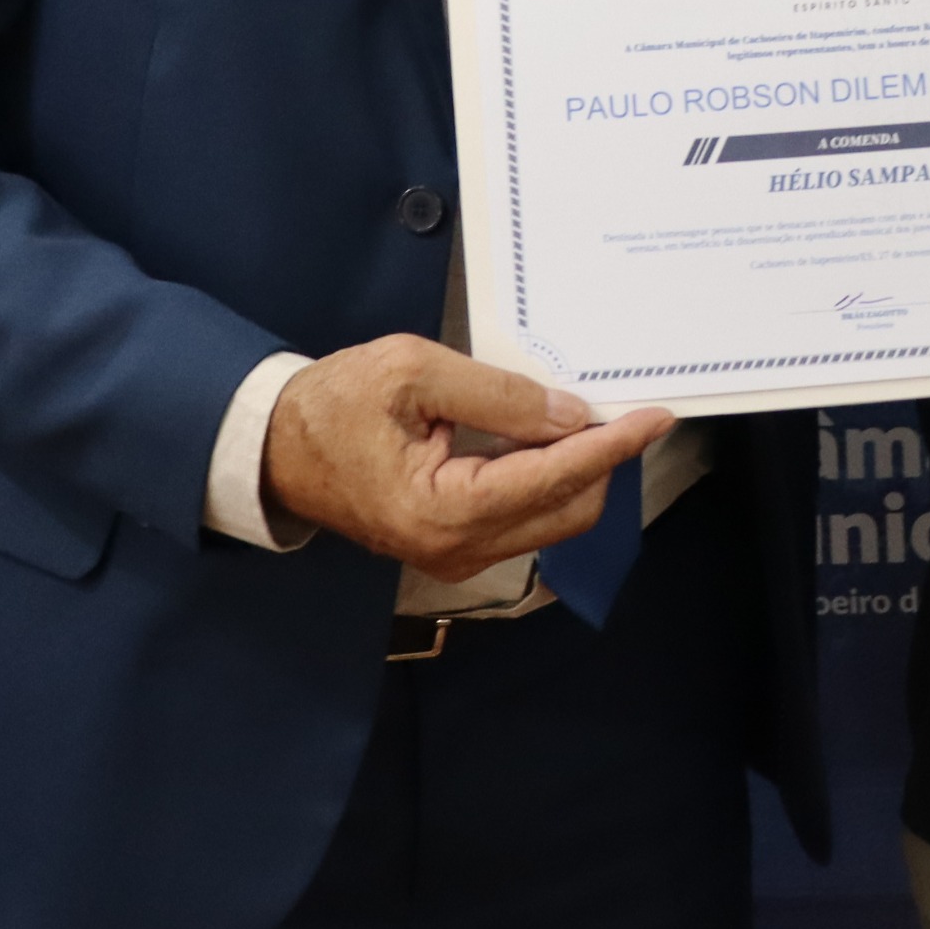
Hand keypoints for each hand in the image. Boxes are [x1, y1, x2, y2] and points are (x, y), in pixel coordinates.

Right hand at [262, 334, 669, 581]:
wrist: (273, 448)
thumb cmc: (332, 405)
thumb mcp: (414, 372)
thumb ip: (499, 395)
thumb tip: (570, 414)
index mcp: (446, 510)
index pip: (557, 477)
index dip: (613, 444)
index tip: (656, 416)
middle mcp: (458, 549)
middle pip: (569, 509)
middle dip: (603, 459)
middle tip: (617, 404)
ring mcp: (457, 556)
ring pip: (552, 518)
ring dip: (578, 470)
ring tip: (582, 415)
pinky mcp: (454, 547)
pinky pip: (524, 518)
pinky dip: (548, 480)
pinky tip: (547, 438)